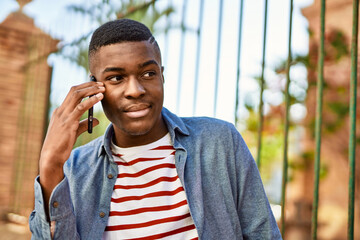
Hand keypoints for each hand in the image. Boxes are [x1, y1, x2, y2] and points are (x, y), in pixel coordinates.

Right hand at [39, 82, 104, 216]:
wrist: (52, 156)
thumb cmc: (62, 145)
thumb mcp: (74, 131)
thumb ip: (84, 124)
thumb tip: (96, 120)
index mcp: (60, 111)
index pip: (72, 93)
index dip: (84, 87)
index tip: (96, 85)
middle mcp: (60, 111)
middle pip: (74, 91)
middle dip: (89, 85)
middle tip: (101, 84)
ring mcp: (63, 116)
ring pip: (77, 96)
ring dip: (91, 90)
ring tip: (102, 88)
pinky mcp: (68, 123)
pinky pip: (80, 108)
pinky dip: (91, 101)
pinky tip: (99, 98)